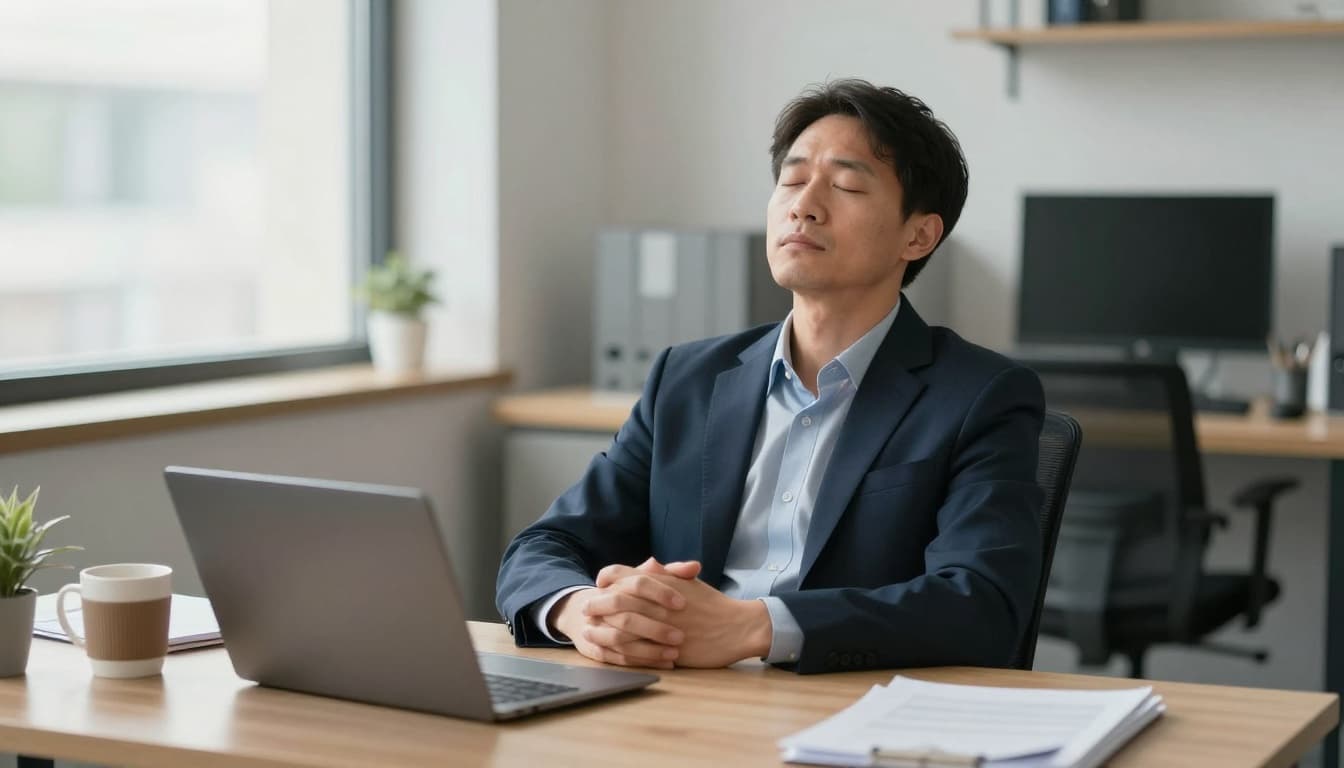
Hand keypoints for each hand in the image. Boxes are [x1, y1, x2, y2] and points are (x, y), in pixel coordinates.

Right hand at [550, 558, 698, 668]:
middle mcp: (602, 603)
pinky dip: (644, 662)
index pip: (638, 583)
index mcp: (616, 582)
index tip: (683, 603)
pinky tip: (666, 664)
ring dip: (649, 649)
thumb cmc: (632, 595)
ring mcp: (595, 627)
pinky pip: (619, 658)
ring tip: (675, 653)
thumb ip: (672, 573)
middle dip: (655, 627)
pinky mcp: (595, 649)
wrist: (591, 611)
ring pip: (621, 640)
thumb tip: (694, 567)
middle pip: (627, 615)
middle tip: (680, 636)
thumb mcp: (648, 580)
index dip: (660, 592)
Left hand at [594, 561, 773, 667]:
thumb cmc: (712, 604)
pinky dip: (617, 648)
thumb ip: (664, 574)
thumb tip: (647, 565)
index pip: (622, 574)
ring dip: (602, 627)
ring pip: (620, 624)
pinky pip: (634, 648)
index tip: (599, 586)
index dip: (606, 579)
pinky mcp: (664, 647)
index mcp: (660, 582)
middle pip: (614, 598)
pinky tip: (608, 649)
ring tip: (589, 631)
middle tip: (585, 609)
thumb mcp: (688, 583)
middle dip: (596, 604)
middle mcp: (656, 601)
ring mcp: (660, 624)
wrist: (736, 627)